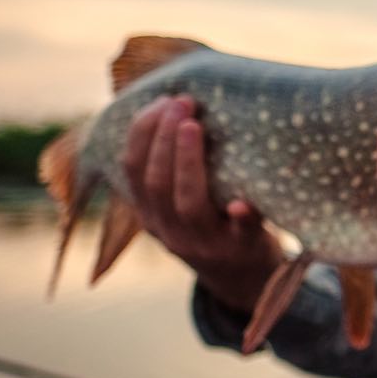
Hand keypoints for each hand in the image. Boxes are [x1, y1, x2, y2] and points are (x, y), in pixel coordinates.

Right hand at [122, 95, 281, 311]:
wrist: (244, 278)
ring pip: (187, 203)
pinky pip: (238, 234)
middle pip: (157, 183)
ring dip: (188, 162)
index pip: (132, 170)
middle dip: (163, 138)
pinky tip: (241, 201)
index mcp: (150, 214)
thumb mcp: (180, 203)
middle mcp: (171, 230)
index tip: (160, 100)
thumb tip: (173, 100)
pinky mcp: (241, 250)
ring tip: (194, 126)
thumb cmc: (213, 222)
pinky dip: (239, 217)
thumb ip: (171, 169)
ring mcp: (205, 243)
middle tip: (182, 101)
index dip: (142, 133)